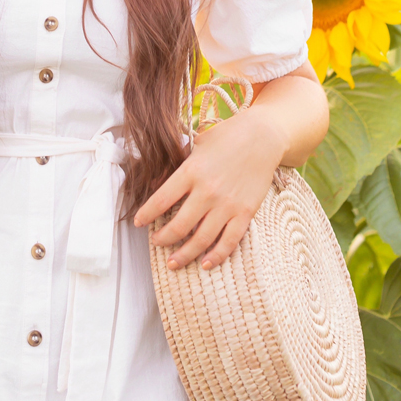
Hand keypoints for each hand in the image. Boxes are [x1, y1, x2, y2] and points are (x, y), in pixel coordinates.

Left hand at [133, 108, 285, 270]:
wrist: (262, 136)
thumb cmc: (226, 137)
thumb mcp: (196, 145)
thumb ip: (178, 165)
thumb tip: (156, 182)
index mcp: (190, 171)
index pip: (161, 200)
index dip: (146, 215)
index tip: (138, 223)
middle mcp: (207, 191)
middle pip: (179, 226)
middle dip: (163, 239)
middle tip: (156, 243)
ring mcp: (227, 204)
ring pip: (201, 240)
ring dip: (185, 255)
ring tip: (173, 262)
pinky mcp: (245, 213)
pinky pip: (229, 241)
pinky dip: (216, 256)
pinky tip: (205, 264)